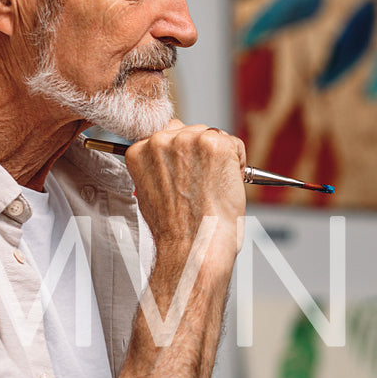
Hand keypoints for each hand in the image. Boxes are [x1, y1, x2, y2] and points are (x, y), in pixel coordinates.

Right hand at [124, 123, 246, 260]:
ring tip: (212, 188)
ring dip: (220, 157)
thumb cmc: (176, 231)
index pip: (167, 135)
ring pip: (214, 135)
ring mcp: (187, 141)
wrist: (193, 246)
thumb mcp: (151, 194)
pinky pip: (234, 144)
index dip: (183, 155)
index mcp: (139, 151)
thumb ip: (159, 168)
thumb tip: (176, 161)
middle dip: (201, 154)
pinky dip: (237, 163)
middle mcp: (160, 141)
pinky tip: (225, 185)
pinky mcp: (215, 145)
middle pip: (191, 131)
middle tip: (204, 185)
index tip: (188, 172)